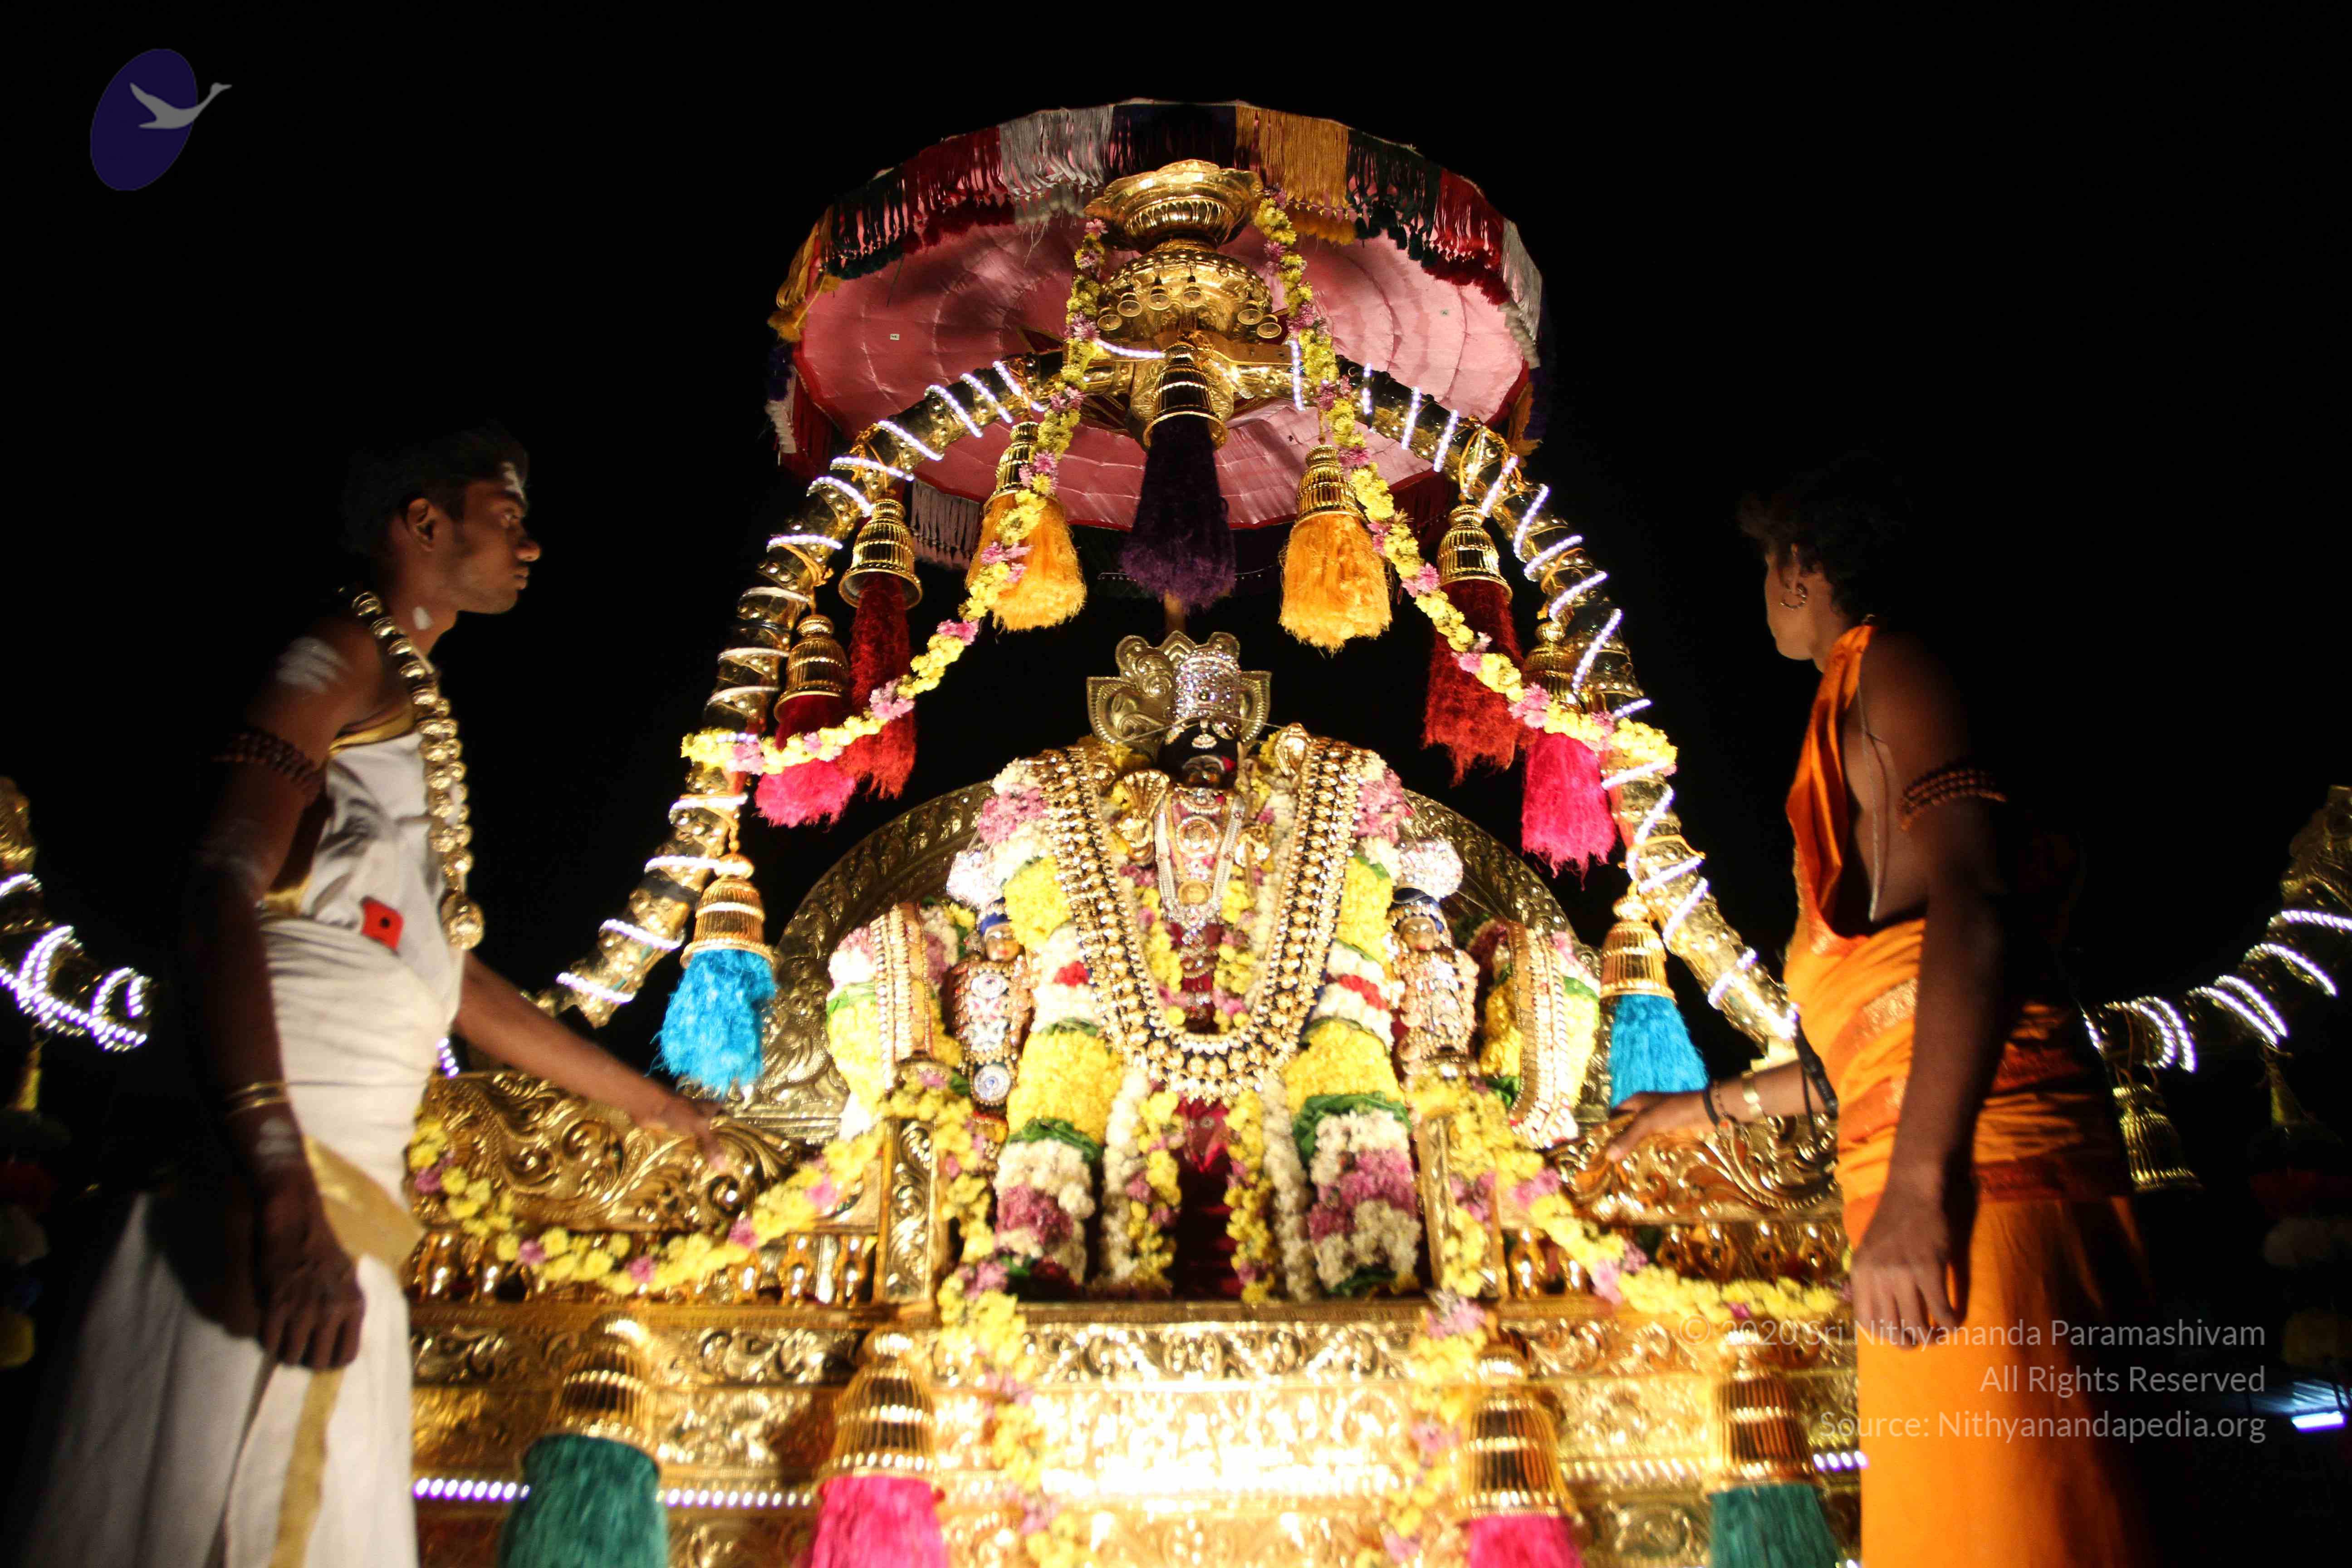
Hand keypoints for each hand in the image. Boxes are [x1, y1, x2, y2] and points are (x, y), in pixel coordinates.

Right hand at [251, 1173, 364, 1369]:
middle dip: (307, 1360)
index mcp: (354, 1304)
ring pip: (292, 1356)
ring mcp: (303, 1310)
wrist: (296, 1226)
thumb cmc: (323, 1251)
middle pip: (319, 1362)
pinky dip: (268, 1341)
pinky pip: (270, 1342)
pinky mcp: (277, 1306)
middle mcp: (332, 1311)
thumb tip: (340, 1341)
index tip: (322, 1355)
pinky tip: (270, 1330)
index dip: (332, 1360)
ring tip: (284, 1341)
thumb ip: (346, 1309)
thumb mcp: (348, 1280)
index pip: (347, 1354)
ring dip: (286, 1352)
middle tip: (299, 1350)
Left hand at [628, 1084, 733, 1173]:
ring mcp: (688, 1126)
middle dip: (720, 1148)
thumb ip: (712, 1145)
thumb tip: (723, 1168)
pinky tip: (695, 1169)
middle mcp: (702, 1117)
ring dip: (703, 1153)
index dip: (736, 1133)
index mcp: (711, 1109)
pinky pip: (686, 1147)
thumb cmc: (677, 1111)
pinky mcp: (675, 1134)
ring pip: (699, 1141)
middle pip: (715, 1134)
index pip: (728, 1121)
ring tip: (714, 1173)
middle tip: (729, 1167)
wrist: (649, 1108)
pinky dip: (689, 1155)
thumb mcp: (699, 1126)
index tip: (743, 1151)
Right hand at [1606, 1091, 1707, 1162]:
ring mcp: (1658, 1122)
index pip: (1614, 1115)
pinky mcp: (1669, 1132)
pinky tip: (1645, 1165)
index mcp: (1636, 1102)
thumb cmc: (1673, 1111)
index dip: (1607, 1129)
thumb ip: (1628, 1138)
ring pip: (1640, 1137)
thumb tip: (1608, 1156)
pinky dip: (1649, 1152)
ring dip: (1635, 1150)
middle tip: (1613, 1163)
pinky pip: (1654, 1143)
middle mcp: (1645, 1111)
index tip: (1601, 1148)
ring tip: (1626, 1168)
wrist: (1707, 1111)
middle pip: (1626, 1128)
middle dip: (1621, 1143)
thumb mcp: (1647, 1123)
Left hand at [1851, 1182, 1961, 1346]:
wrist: (1912, 1193)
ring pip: (1916, 1325)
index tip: (1898, 1334)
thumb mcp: (1867, 1250)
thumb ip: (1868, 1278)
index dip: (1883, 1335)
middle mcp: (1876, 1276)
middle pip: (1891, 1329)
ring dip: (1930, 1337)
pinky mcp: (1929, 1269)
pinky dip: (1949, 1323)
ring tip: (1939, 1334)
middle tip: (1921, 1340)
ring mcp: (1902, 1273)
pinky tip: (1954, 1322)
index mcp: (1859, 1273)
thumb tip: (1875, 1312)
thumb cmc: (1893, 1222)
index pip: (1865, 1322)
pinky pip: (1940, 1310)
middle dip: (1908, 1342)